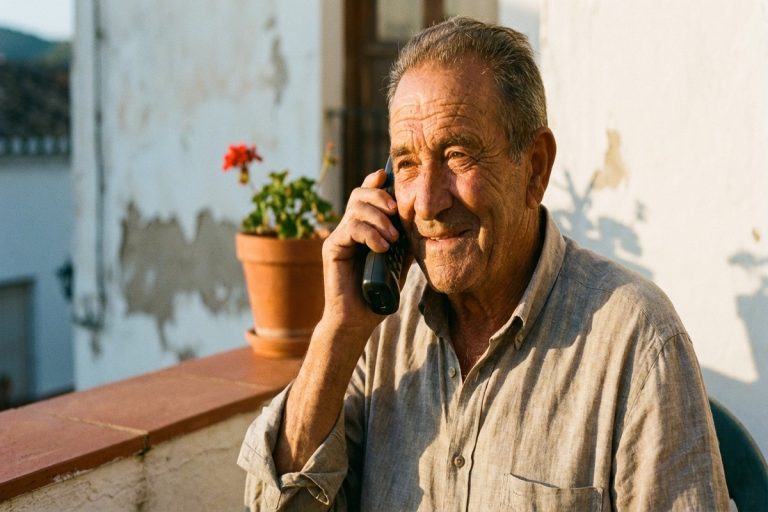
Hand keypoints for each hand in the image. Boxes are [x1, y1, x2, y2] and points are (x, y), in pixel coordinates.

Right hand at [319, 169, 400, 336]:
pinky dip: (369, 235)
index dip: (377, 182)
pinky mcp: (332, 248)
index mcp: (364, 227)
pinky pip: (350, 229)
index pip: (367, 195)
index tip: (390, 177)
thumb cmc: (378, 293)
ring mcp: (338, 237)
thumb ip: (406, 241)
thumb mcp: (399, 262)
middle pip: (360, 194)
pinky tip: (382, 248)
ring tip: (392, 238)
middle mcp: (348, 228)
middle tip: (396, 211)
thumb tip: (423, 223)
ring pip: (355, 208)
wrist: (357, 319)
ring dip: (378, 218)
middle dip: (380, 197)